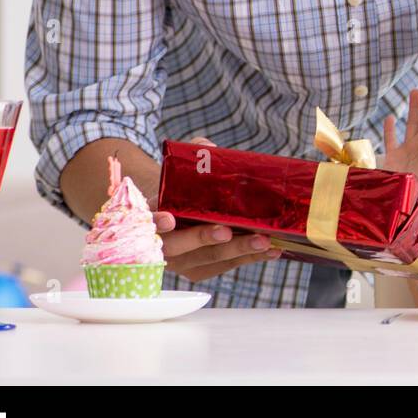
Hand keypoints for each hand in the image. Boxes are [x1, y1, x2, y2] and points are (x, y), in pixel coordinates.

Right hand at [148, 136, 280, 282]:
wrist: (172, 211)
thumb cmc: (179, 189)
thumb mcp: (180, 169)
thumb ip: (192, 155)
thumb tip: (209, 148)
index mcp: (149, 215)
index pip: (147, 220)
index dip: (156, 221)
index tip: (169, 219)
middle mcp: (160, 243)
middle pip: (179, 246)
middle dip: (203, 238)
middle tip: (225, 231)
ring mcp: (179, 260)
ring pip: (206, 259)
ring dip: (236, 251)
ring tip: (264, 241)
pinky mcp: (198, 269)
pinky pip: (222, 266)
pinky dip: (247, 258)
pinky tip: (271, 250)